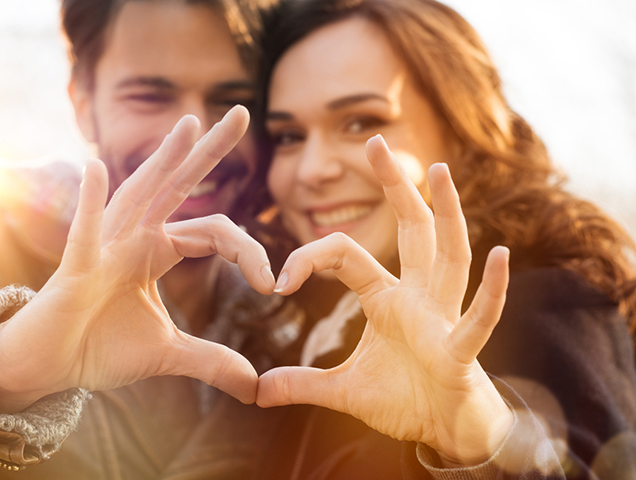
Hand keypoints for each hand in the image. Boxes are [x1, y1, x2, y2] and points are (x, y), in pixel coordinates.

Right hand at [0, 106, 274, 411]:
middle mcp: (134, 236)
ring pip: (139, 194)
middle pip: (178, 186)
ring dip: (163, 160)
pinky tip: (95, 167)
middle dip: (210, 152)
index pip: (215, 232)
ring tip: (189, 125)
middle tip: (243, 113)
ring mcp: (105, 246)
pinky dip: (90, 203)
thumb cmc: (100, 346)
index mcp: (158, 249)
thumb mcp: (168, 353)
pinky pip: (85, 231)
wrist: (50, 367)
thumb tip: (255, 387)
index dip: (249, 253)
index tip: (272, 284)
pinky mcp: (76, 267)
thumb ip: (211, 361)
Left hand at [257, 135, 512, 466]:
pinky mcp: (460, 350)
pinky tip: (500, 255)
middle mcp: (419, 297)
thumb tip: (257, 391)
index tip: (279, 281)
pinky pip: (478, 317)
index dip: (310, 257)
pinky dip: (491, 290)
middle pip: (411, 231)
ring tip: (438, 171)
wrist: (446, 433)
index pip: (346, 255)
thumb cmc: (405, 400)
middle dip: (395, 187)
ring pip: (448, 256)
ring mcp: (443, 318)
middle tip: (376, 141)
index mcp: (387, 299)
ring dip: (446, 214)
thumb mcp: (344, 391)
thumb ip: (302, 384)